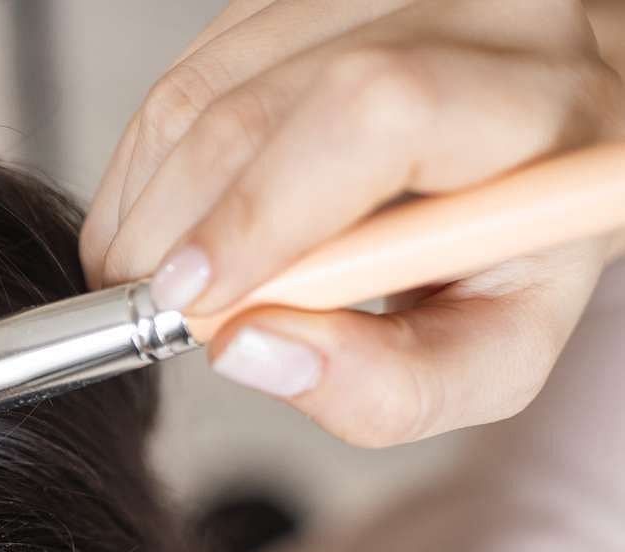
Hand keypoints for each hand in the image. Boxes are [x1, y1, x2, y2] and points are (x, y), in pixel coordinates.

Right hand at [81, 0, 624, 446]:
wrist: (531, 153)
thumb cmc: (518, 253)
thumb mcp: (493, 351)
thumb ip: (388, 386)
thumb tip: (247, 349)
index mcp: (535, 100)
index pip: (376, 116)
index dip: (261, 209)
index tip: (192, 297)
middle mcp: (460, 12)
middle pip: (259, 102)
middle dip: (172, 225)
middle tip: (154, 309)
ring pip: (199, 87)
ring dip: (144, 200)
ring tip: (152, 275)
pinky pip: (183, 71)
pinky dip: (149, 164)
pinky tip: (168, 220)